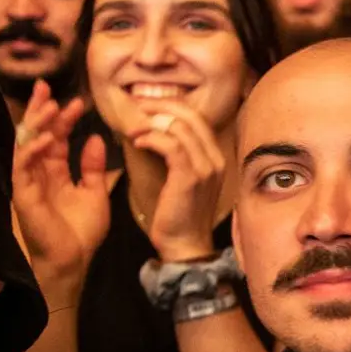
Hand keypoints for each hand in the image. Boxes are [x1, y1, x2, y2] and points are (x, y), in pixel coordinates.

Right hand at [11, 82, 110, 298]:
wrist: (75, 261)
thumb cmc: (83, 232)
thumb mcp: (95, 193)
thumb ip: (93, 167)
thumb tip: (94, 138)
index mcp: (56, 172)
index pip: (57, 138)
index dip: (65, 119)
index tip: (78, 101)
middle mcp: (39, 174)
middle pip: (36, 135)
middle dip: (40, 110)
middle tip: (45, 87)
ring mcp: (28, 183)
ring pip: (26, 145)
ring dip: (37, 124)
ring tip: (49, 105)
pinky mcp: (22, 195)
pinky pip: (22, 167)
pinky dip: (32, 150)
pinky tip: (45, 138)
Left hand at [127, 101, 228, 262]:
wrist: (185, 245)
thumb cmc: (179, 215)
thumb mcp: (185, 181)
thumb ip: (180, 156)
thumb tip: (158, 132)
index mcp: (215, 158)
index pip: (198, 119)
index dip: (173, 106)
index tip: (150, 105)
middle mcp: (215, 159)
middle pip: (192, 117)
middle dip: (162, 106)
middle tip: (139, 105)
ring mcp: (206, 168)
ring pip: (182, 128)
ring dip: (153, 122)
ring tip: (134, 126)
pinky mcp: (190, 177)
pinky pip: (172, 146)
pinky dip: (153, 139)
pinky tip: (139, 142)